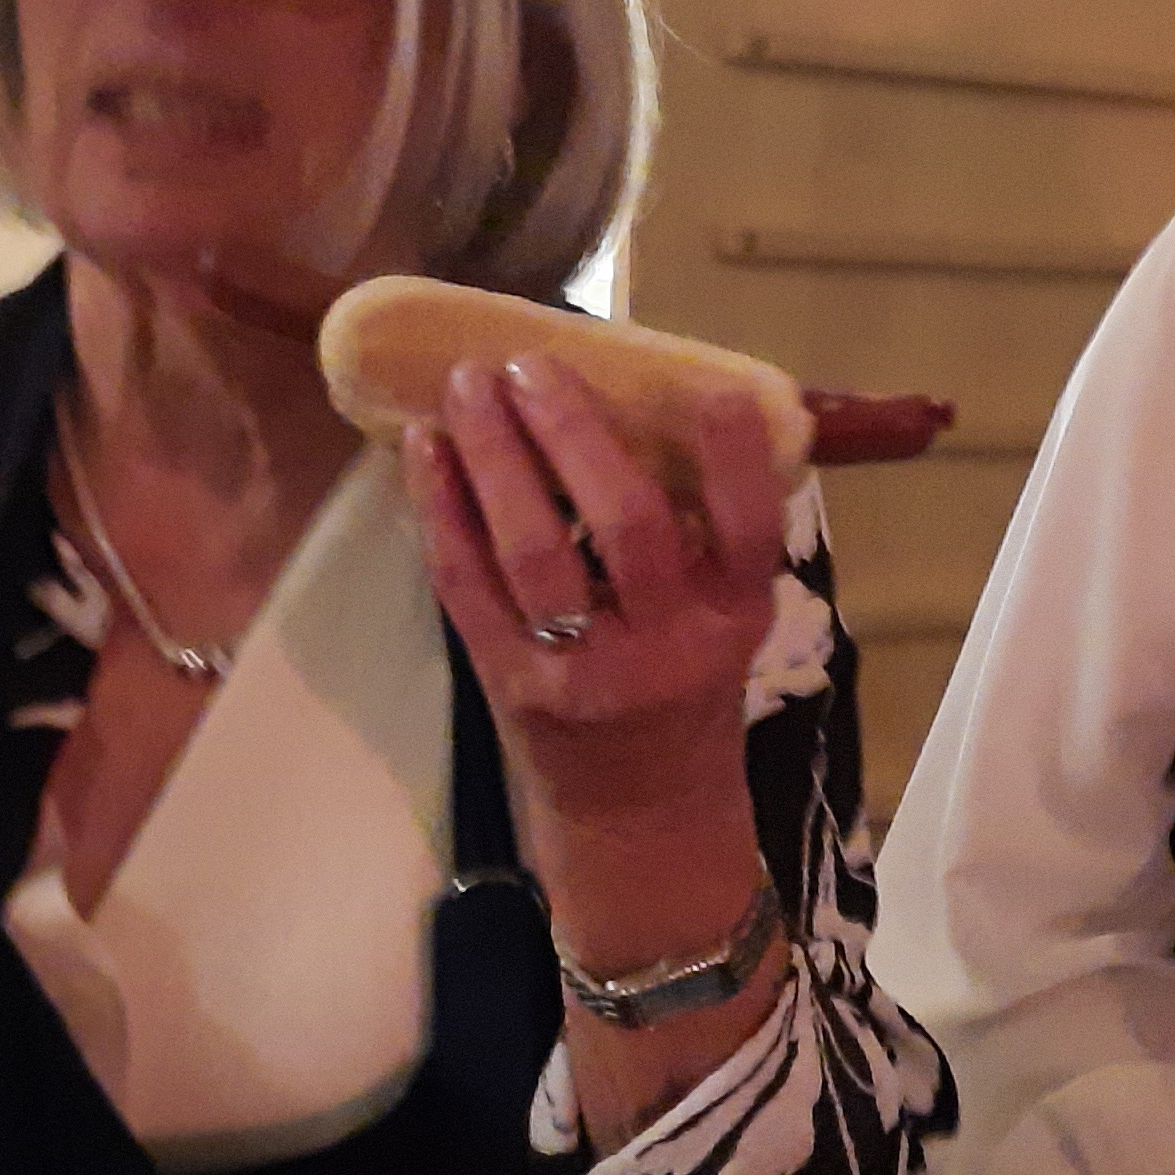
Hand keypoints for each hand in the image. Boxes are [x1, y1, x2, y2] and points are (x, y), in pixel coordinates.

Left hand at [402, 351, 800, 816]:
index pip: (747, 532)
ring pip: (534, 552)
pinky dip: (442, 509)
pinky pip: (466, 585)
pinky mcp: (507, 680)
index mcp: (733, 622)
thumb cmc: (688, 686)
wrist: (637, 808)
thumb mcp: (727, 619)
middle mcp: (664, 647)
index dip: (734, 460)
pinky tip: (426, 447)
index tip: (715, 389)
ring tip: (471, 383)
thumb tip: (655, 398)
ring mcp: (580, 668)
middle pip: (628, 529)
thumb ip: (707, 534)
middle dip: (578, 436)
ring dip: (497, 457)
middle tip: (534, 365)